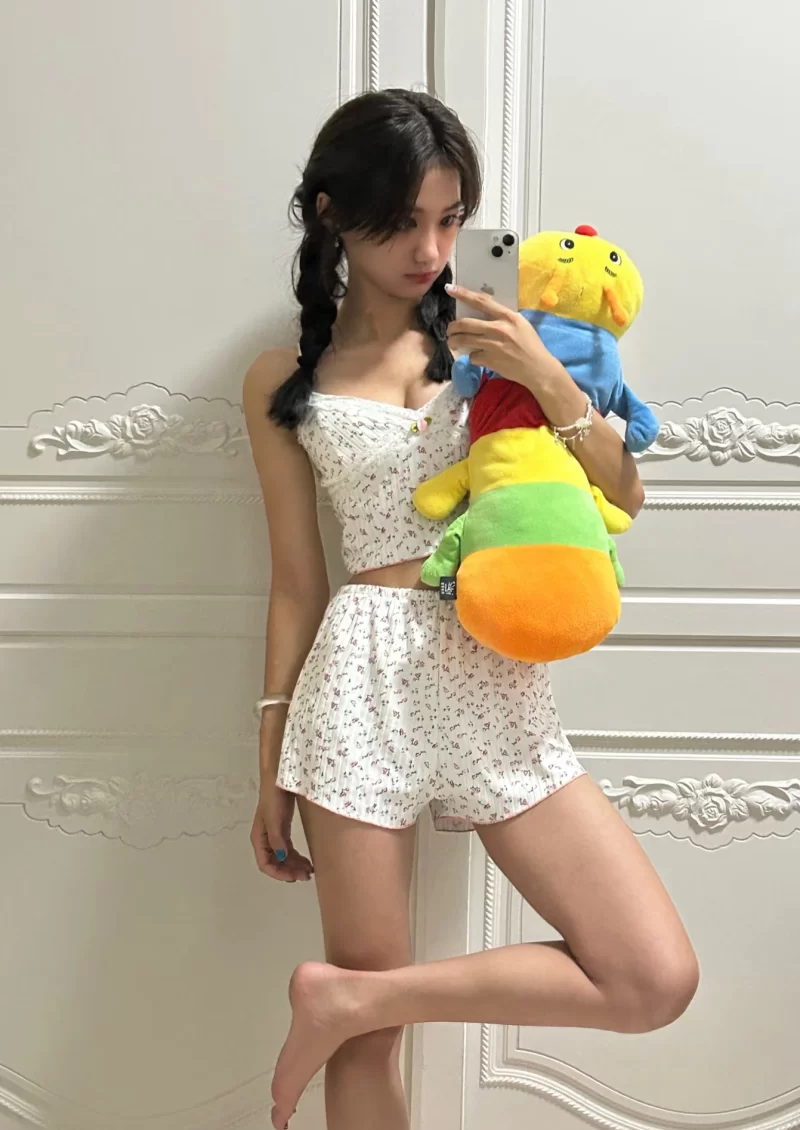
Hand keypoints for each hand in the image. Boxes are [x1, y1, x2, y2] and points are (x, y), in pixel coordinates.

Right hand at [251, 766, 313, 882]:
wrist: (282, 778)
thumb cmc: (274, 797)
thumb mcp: (274, 819)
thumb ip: (277, 839)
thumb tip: (281, 857)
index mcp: (259, 838)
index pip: (265, 864)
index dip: (278, 874)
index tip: (294, 878)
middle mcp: (266, 839)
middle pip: (276, 863)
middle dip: (289, 871)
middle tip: (306, 876)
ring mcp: (275, 834)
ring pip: (284, 857)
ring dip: (294, 866)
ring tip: (309, 870)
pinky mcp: (284, 829)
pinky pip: (289, 849)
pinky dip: (297, 857)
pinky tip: (307, 861)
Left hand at [445, 283, 562, 393]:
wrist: (537, 368)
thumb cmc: (530, 345)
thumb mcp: (520, 324)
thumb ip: (502, 317)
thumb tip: (483, 313)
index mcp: (507, 316)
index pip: (481, 302)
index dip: (463, 294)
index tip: (450, 289)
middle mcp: (498, 328)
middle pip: (465, 323)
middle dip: (452, 327)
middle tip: (450, 330)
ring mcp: (492, 345)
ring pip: (462, 340)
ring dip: (453, 342)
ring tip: (453, 343)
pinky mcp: (489, 360)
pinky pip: (472, 356)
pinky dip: (473, 357)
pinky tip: (479, 358)